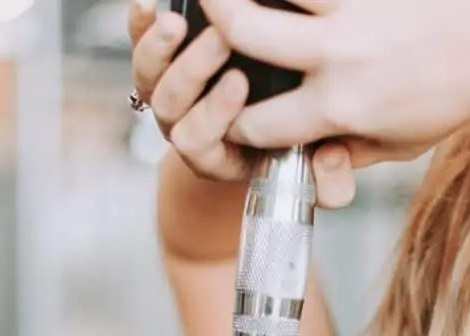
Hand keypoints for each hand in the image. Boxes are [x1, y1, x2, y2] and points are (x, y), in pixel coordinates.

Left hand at [129, 0, 358, 207]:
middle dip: (193, 70)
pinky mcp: (158, 64)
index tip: (240, 84)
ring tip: (181, 20)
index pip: (198, 141)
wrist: (265, 128)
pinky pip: (138, 41)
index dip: (214, 113)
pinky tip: (150, 3)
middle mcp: (184, 127)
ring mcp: (168, 95)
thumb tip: (331, 159)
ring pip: (149, 75)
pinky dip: (141, 22)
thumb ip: (329, 182)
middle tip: (221, 39)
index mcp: (214, 156)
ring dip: (162, 46)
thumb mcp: (311, 168)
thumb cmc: (292, 143)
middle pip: (169, 103)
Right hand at [198, 0, 469, 166]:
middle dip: (209, 16)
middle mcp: (338, 54)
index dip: (230, 121)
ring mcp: (355, 7)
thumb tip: (306, 165)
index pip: (256, 119)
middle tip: (199, 6)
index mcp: (340, 106)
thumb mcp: (400, 145)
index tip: (225, 110)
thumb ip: (347, 154)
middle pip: (241, 27)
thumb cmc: (452, 98)